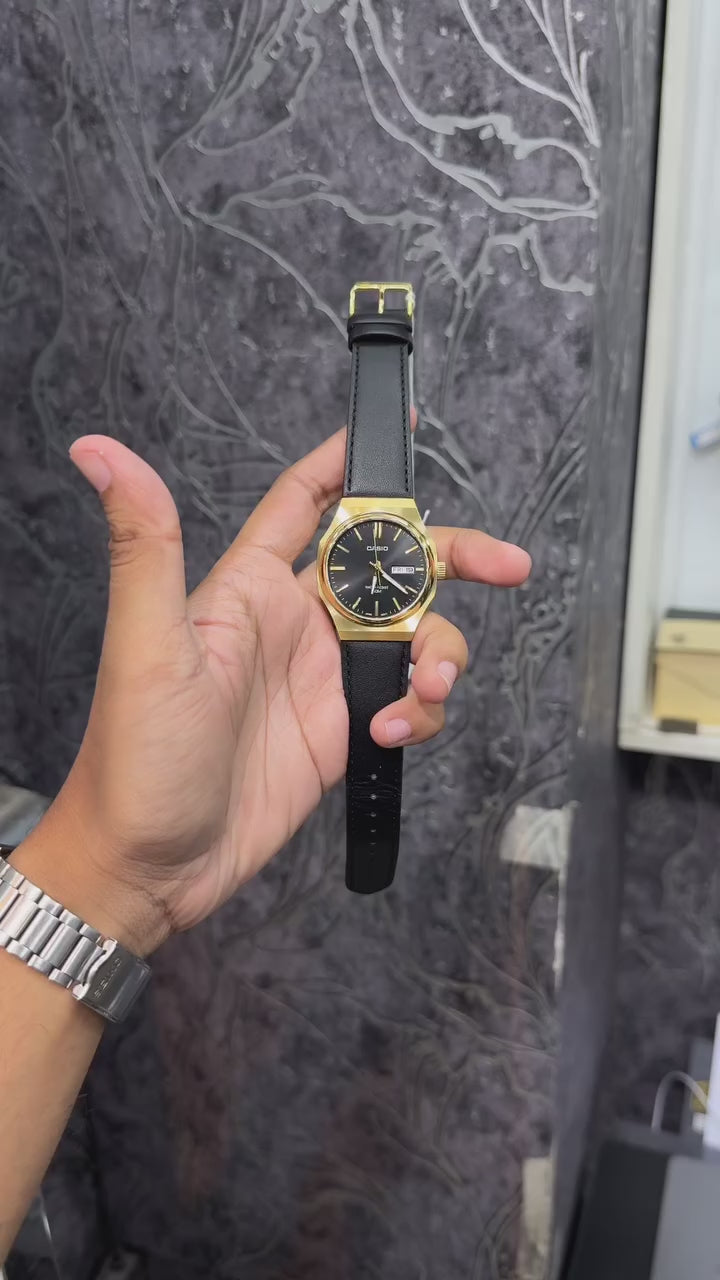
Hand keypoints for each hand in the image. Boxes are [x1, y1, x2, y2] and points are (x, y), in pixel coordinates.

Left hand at [14, 421, 530, 955]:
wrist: (152, 864)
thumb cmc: (133, 757)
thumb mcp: (147, 646)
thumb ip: (145, 545)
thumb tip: (99, 450)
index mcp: (248, 587)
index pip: (305, 502)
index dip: (348, 461)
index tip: (397, 425)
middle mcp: (294, 622)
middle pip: (391, 566)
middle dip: (453, 558)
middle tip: (507, 565)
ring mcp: (322, 677)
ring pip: (413, 635)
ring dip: (442, 653)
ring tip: (428, 687)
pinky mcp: (342, 729)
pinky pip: (407, 701)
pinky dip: (420, 712)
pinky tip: (390, 732)